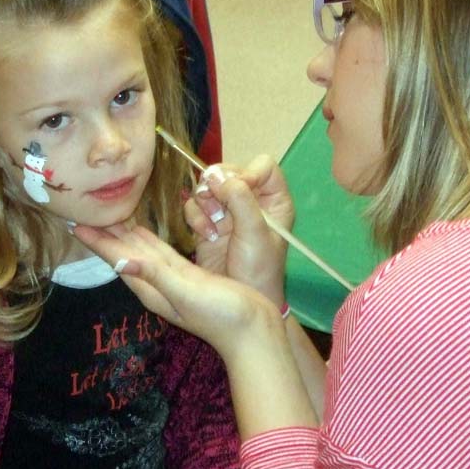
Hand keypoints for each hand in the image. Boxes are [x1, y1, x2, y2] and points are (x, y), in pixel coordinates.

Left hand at [73, 224, 278, 358]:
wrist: (254, 331)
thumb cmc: (222, 315)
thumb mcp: (186, 293)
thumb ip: (156, 275)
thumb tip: (121, 262)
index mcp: (152, 287)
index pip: (118, 260)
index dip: (98, 243)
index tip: (77, 223)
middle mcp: (158, 283)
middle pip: (125, 254)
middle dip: (106, 236)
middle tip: (87, 212)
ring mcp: (173, 280)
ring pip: (142, 252)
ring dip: (124, 236)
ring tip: (109, 217)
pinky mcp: (190, 275)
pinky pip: (161, 252)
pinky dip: (149, 240)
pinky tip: (144, 233)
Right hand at [186, 156, 294, 304]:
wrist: (239, 302)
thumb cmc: (258, 270)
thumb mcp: (255, 233)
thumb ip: (241, 199)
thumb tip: (217, 175)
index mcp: (274, 200)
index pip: (262, 166)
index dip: (247, 172)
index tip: (235, 188)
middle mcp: (252, 201)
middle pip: (229, 172)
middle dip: (219, 186)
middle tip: (215, 204)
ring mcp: (228, 211)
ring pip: (209, 186)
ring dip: (206, 202)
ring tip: (213, 225)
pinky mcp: (207, 223)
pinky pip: (195, 205)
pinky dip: (196, 217)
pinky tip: (206, 234)